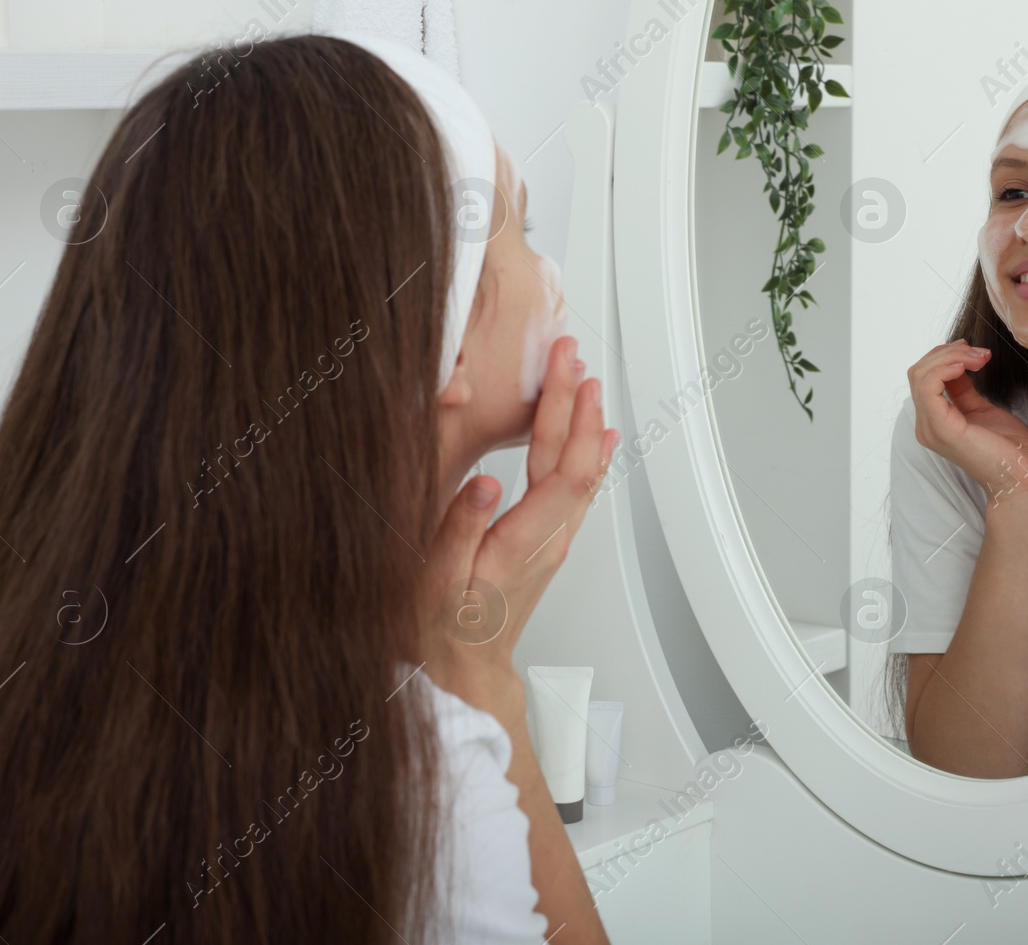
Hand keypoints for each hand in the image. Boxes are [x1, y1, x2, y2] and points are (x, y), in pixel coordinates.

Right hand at [418, 335, 619, 715]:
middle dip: (577, 402)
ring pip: (583, 473)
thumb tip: (486, 483)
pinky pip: (576, 490)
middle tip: (572, 356)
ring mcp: (552, 543)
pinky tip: (593, 439)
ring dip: (585, 424)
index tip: (567, 371)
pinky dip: (585, 454)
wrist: (460, 672)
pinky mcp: (547, 546)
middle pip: (579, 461)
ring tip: (583, 382)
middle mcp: (549, 540)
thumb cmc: (439, 629)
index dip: (569, 414)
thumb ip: (459, 529)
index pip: (563, 466)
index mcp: (524, 541)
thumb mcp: (434, 581)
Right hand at [907, 339, 1027, 505]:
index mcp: (934, 422)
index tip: (976, 353)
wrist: (1022, 479)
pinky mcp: (944, 429)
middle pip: (918, 372)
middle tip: (979, 353)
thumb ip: (963, 390)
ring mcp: (932, 429)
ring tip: (978, 357)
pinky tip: (968, 365)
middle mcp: (926, 426)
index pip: (922, 377)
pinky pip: (929, 387)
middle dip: (947, 352)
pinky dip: (946, 368)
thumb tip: (957, 365)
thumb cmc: (1009, 450)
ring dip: (950, 357)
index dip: (945, 356)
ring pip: (921, 375)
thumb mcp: (981, 409)